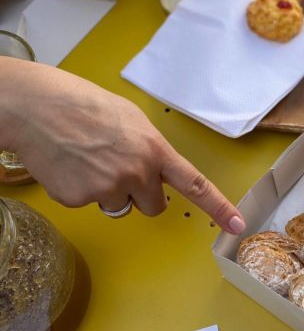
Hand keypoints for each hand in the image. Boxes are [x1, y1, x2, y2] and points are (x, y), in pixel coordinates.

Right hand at [1, 59, 244, 232]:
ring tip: (88, 160)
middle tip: (117, 166)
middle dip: (141, 193)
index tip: (238, 226)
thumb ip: (150, 148)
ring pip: (120, 206)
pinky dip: (81, 189)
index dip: (219, 208)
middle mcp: (136, 173)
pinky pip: (90, 203)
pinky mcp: (80, 200)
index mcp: (154, 150)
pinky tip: (70, 165)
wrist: (37, 107)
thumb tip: (155, 168)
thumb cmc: (83, 105)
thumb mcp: (131, 119)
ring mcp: (107, 189)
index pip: (196, 185)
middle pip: (154, 206)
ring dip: (110, 191)